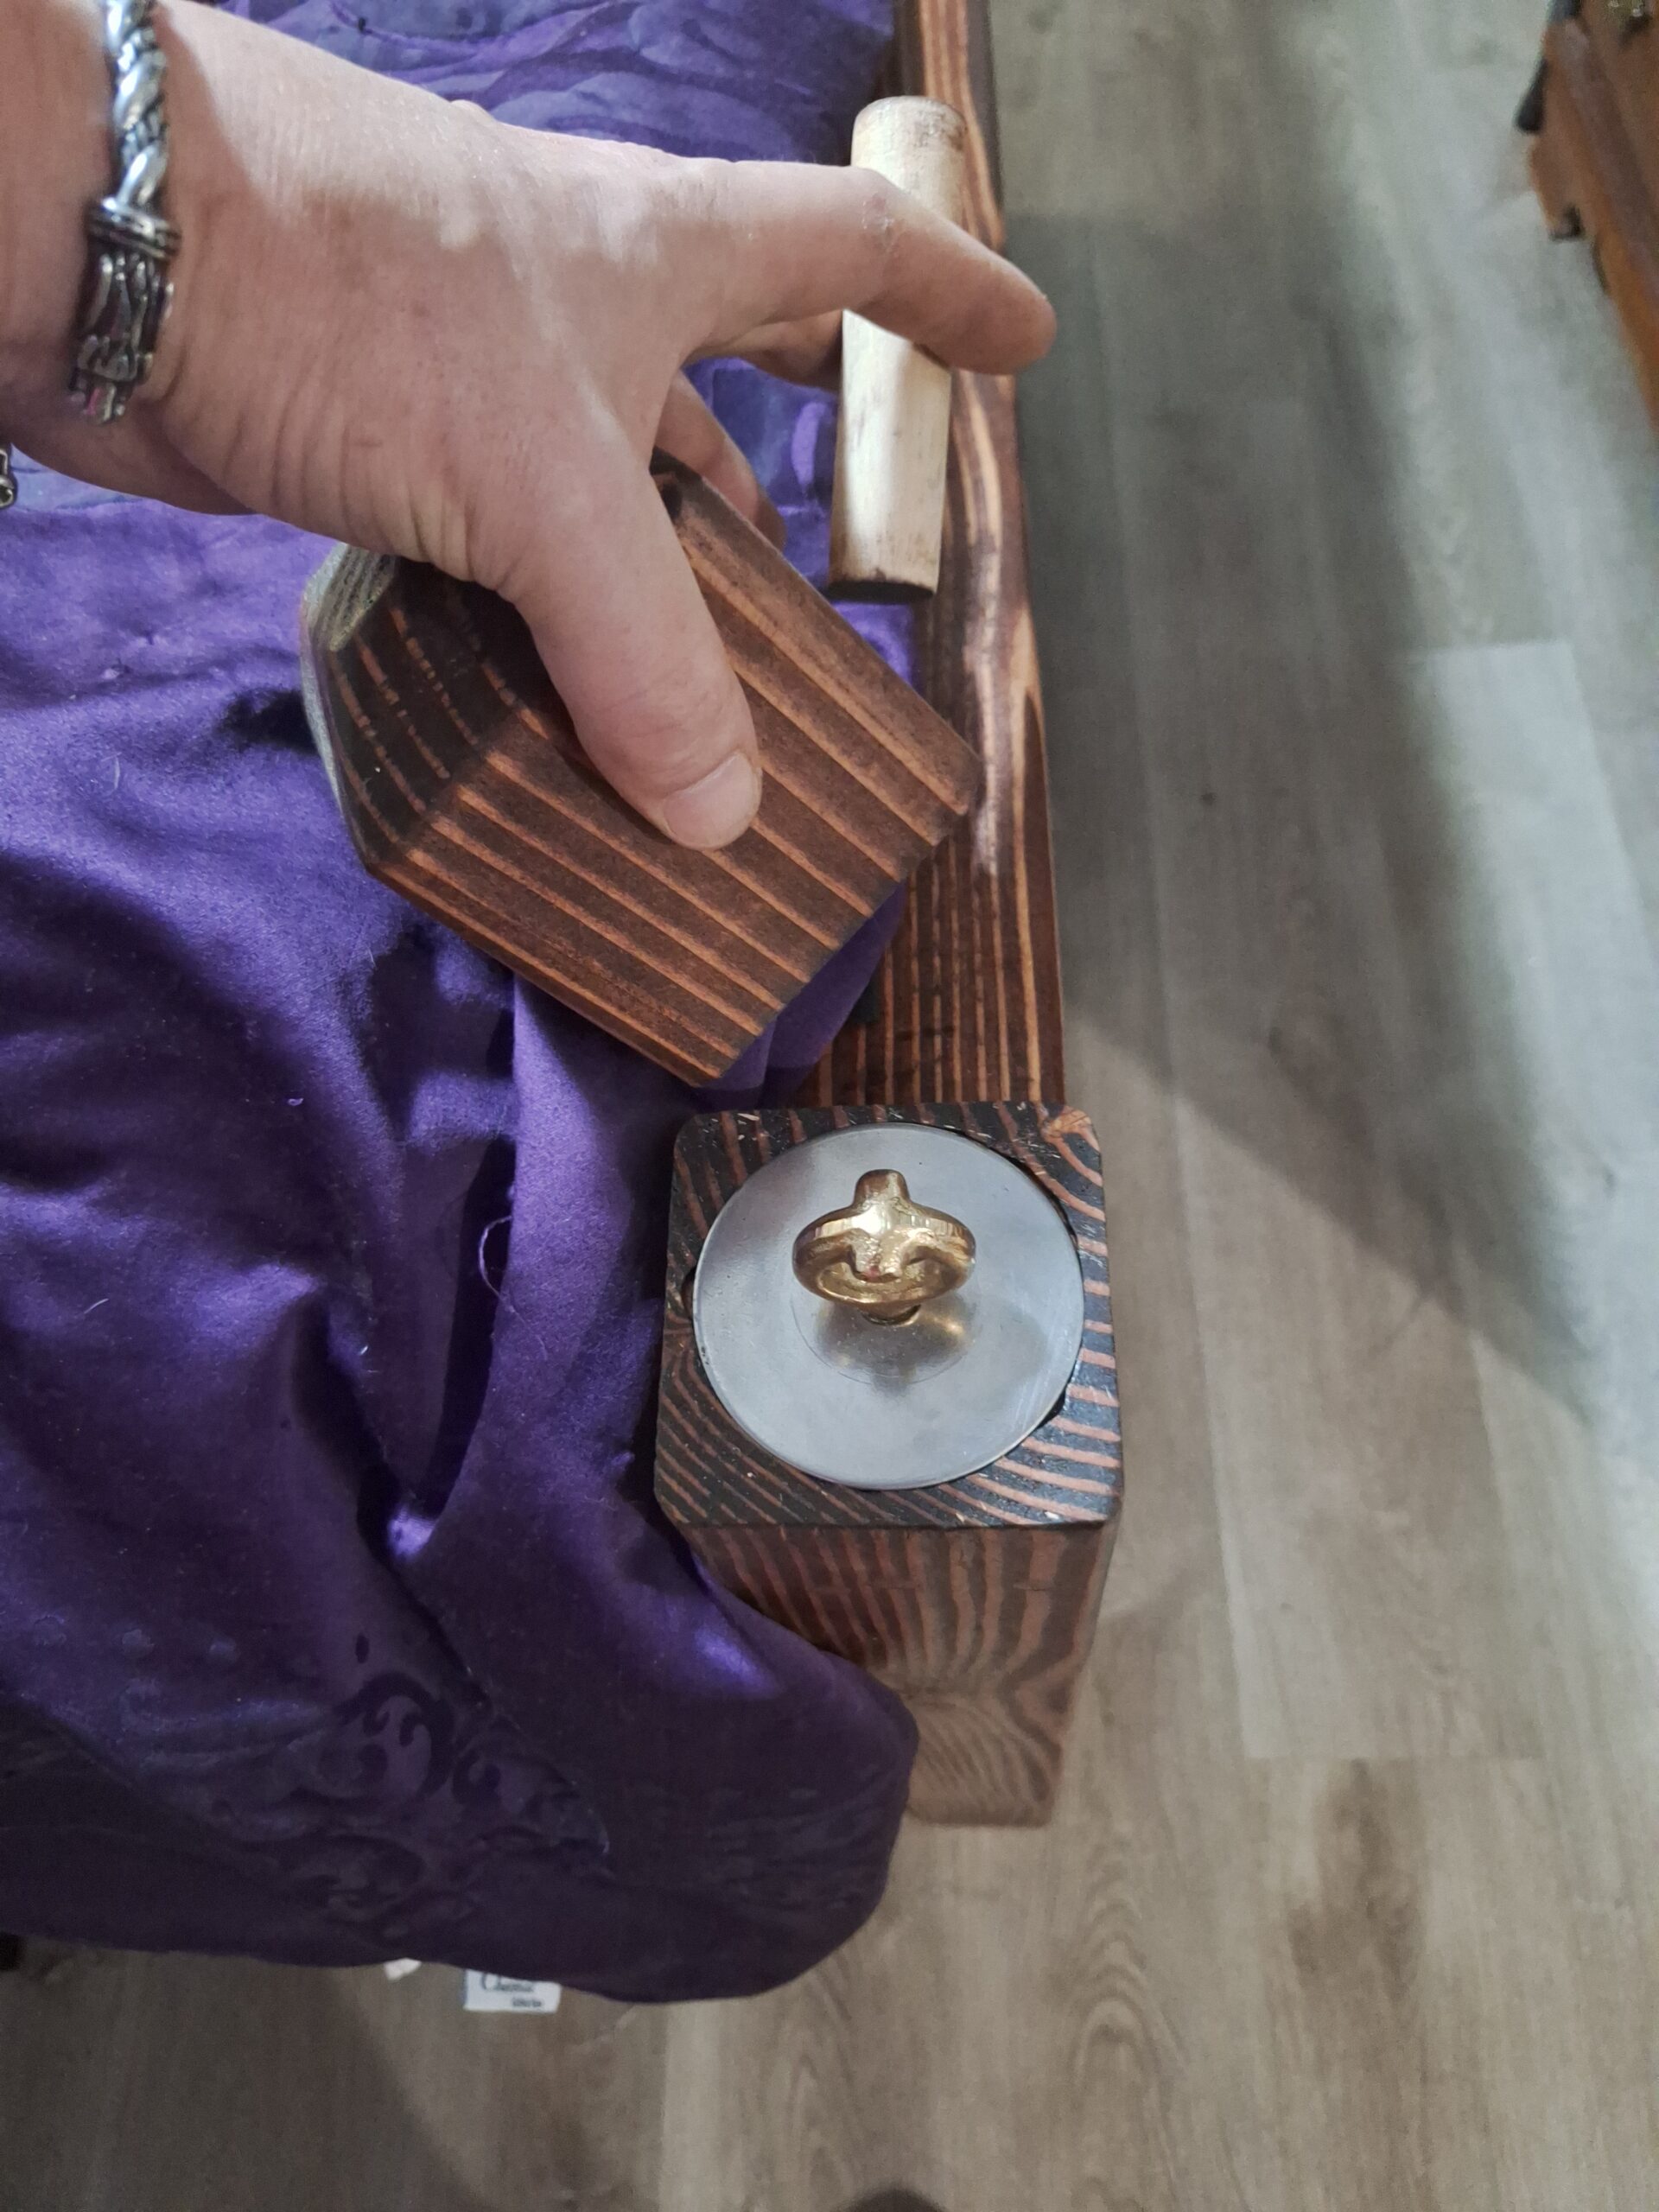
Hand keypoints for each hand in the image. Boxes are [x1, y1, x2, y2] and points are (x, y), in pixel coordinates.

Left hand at [0, 1, 1053, 846]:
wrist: (100, 242)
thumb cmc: (358, 295)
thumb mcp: (545, 483)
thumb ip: (647, 657)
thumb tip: (720, 818)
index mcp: (657, 257)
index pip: (848, 248)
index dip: (948, 297)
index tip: (1025, 343)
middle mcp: (574, 305)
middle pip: (721, 370)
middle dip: (785, 455)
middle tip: (833, 543)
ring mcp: (471, 373)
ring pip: (600, 481)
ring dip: (651, 577)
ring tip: (702, 686)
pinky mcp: (378, 445)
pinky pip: (496, 549)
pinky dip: (536, 623)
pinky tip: (551, 701)